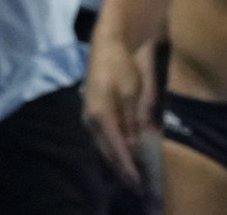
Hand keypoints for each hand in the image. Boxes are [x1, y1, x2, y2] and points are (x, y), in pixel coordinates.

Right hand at [82, 32, 153, 187]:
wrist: (108, 44)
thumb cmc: (122, 65)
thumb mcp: (132, 92)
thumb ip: (133, 120)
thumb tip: (135, 144)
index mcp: (101, 116)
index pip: (116, 149)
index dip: (127, 166)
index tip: (137, 180)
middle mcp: (91, 121)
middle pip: (107, 152)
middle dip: (121, 168)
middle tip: (136, 182)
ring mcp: (89, 117)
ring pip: (104, 146)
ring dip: (117, 159)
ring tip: (130, 171)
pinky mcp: (91, 112)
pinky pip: (102, 137)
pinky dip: (113, 147)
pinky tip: (123, 151)